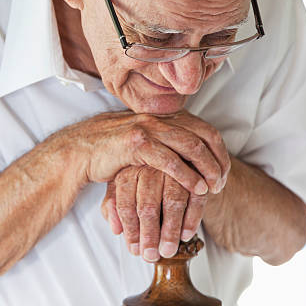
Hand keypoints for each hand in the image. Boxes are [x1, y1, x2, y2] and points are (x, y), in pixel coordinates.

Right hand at [59, 110, 229, 194]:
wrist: (81, 150)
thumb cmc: (114, 151)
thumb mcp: (145, 144)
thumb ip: (167, 144)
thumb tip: (193, 157)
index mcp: (165, 116)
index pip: (206, 130)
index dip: (220, 153)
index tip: (224, 174)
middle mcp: (160, 118)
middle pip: (204, 137)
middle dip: (218, 163)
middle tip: (221, 184)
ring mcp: (148, 128)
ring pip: (191, 146)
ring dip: (207, 169)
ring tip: (212, 189)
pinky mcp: (136, 143)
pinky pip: (170, 159)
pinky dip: (186, 175)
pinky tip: (195, 188)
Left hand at [100, 166, 207, 260]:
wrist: (170, 159)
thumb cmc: (141, 179)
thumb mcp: (120, 189)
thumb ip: (113, 208)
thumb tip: (116, 230)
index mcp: (128, 173)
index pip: (125, 205)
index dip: (130, 231)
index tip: (135, 250)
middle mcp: (150, 169)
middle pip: (148, 206)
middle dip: (150, 234)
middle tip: (150, 255)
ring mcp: (174, 171)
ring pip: (173, 203)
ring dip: (170, 231)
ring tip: (167, 250)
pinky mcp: (196, 174)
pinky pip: (195, 199)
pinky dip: (191, 219)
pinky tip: (186, 236)